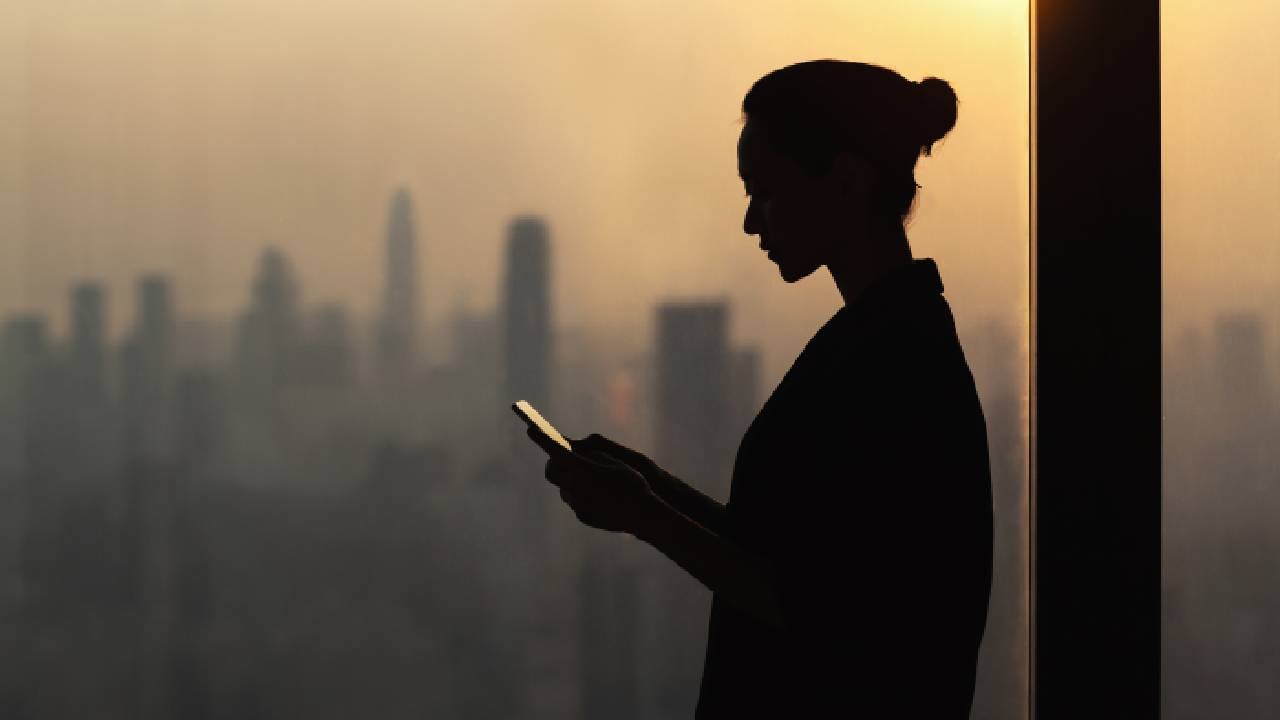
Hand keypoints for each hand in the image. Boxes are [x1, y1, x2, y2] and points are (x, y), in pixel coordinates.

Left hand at [528, 428, 657, 533]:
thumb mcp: (613, 459)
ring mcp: (576, 503)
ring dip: (571, 480)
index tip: (530, 429)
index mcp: (581, 468)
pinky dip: (581, 495)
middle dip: (555, 463)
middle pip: (551, 471)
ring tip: (591, 479)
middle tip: (563, 457)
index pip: (555, 449)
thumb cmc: (631, 481)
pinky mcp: (581, 515)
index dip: (541, 438)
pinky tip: (600, 495)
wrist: (642, 514)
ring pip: (563, 487)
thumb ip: (589, 453)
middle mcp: (573, 486)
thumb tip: (572, 449)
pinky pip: (575, 501)